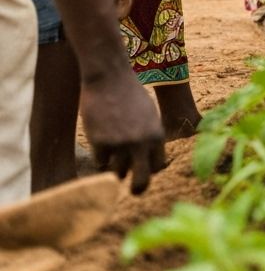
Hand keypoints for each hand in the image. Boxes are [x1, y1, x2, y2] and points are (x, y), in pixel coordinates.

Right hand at [79, 69, 165, 193]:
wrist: (109, 78)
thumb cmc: (129, 94)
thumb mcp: (148, 114)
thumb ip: (148, 136)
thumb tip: (147, 162)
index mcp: (156, 134)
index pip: (158, 166)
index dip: (151, 169)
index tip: (144, 169)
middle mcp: (141, 143)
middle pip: (141, 182)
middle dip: (138, 189)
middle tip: (133, 192)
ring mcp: (120, 144)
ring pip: (117, 173)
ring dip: (114, 166)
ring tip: (113, 147)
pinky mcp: (100, 143)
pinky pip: (100, 162)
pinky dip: (100, 154)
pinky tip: (101, 136)